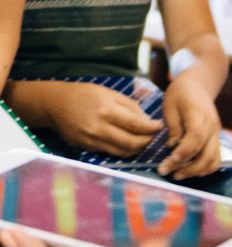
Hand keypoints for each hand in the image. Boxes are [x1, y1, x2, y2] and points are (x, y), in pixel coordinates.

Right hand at [46, 82, 163, 154]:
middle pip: (132, 143)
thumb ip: (130, 107)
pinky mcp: (88, 148)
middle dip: (147, 141)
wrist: (57, 105)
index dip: (152, 128)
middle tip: (153, 135)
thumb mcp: (110, 93)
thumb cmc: (86, 95)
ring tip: (143, 140)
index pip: (137, 125)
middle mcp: (100, 128)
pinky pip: (111, 152)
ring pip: (123, 152)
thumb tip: (147, 121)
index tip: (159, 126)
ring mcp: (93, 141)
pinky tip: (128, 142)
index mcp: (107, 111)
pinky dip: (123, 149)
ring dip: (137, 148)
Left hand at [159, 75, 222, 179]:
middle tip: (167, 173)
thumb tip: (172, 148)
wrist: (198, 85)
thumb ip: (173, 128)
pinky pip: (215, 159)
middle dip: (187, 169)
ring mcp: (216, 134)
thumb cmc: (180, 94)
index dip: (181, 154)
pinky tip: (189, 170)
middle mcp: (212, 127)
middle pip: (206, 155)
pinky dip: (204, 168)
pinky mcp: (216, 139)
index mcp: (199, 115)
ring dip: (196, 171)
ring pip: (213, 160)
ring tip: (177, 174)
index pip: (195, 139)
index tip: (165, 165)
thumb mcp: (170, 106)